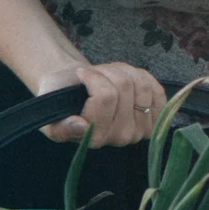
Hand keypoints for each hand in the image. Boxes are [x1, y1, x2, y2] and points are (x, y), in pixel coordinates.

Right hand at [29, 60, 168, 147]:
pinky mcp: (156, 118)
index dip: (93, 76)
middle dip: (107, 72)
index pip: (106, 96)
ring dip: (123, 71)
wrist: (77, 92)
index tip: (82, 74)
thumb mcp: (50, 115)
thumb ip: (61, 127)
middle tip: (95, 74)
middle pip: (124, 87)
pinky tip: (126, 80)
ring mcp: (141, 129)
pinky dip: (141, 77)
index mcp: (95, 138)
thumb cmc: (61, 99)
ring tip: (108, 75)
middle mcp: (120, 138)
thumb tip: (81, 126)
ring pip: (140, 84)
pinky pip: (157, 89)